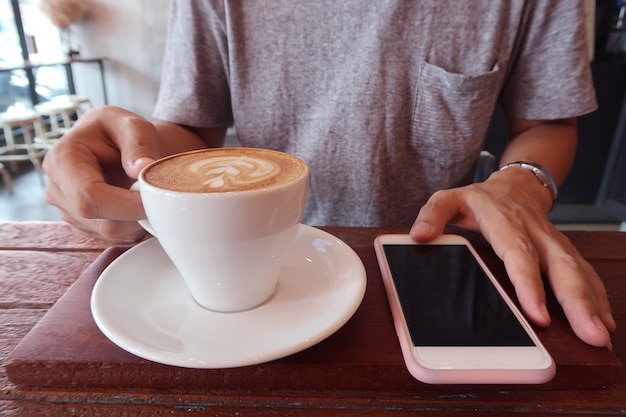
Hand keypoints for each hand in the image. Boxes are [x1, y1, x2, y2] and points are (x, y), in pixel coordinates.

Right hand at [43, 106, 160, 242]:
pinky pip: (114, 237)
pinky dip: (133, 225)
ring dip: (136, 219)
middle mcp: (58, 190)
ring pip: (110, 232)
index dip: (126, 205)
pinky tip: (135, 204)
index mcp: (62, 160)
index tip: (154, 196)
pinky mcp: (84, 225)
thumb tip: (141, 168)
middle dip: (135, 212)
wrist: (116, 142)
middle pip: (101, 220)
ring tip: (141, 192)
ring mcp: (68, 211)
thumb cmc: (120, 131)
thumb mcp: (133, 124)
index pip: (89, 197)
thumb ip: (139, 143)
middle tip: (153, 191)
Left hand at [410, 167, 615, 347]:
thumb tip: (418, 234)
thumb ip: (432, 213)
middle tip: (590, 332)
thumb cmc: (479, 199)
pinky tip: (604, 319)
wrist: (515, 184)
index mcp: (505, 221)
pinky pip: (583, 271)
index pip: (519, 255)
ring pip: (576, 270)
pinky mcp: (563, 250)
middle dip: (576, 301)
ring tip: (600, 333)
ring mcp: (553, 241)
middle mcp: (535, 232)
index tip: (538, 315)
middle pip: (559, 266)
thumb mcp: (449, 198)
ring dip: (591, 302)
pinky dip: (596, 295)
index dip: (530, 285)